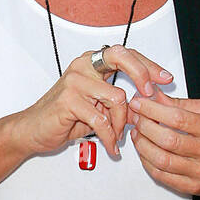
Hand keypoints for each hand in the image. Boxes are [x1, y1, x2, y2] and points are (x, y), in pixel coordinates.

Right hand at [14, 47, 173, 162]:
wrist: (34, 129)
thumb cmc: (65, 116)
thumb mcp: (98, 105)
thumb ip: (119, 100)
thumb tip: (150, 103)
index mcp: (91, 62)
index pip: (126, 54)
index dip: (148, 65)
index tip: (165, 79)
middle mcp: (83, 66)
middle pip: (121, 57)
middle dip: (142, 75)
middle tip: (150, 95)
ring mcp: (74, 81)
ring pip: (117, 98)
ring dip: (122, 123)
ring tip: (117, 136)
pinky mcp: (68, 101)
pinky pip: (101, 120)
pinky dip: (109, 137)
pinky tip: (110, 146)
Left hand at [127, 89, 199, 199]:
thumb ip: (181, 104)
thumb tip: (154, 96)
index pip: (178, 118)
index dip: (154, 110)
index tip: (139, 103)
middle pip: (168, 140)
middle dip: (145, 126)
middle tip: (135, 117)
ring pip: (162, 160)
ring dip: (142, 145)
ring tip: (137, 133)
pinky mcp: (192, 187)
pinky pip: (162, 175)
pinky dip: (147, 162)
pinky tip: (144, 151)